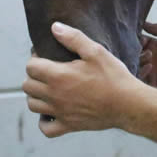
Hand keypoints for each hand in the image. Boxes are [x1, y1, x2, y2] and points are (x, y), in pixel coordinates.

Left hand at [23, 22, 141, 137]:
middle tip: (48, 71)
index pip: (30, 67)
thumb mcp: (95, 51)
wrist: (128, 104)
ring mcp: (60, 113)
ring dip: (36, 96)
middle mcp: (54, 96)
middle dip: (34, 76)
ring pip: (32, 105)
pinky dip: (44, 121)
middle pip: (28, 86)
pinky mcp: (68, 126)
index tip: (46, 56)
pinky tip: (52, 112)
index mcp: (58, 76)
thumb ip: (73, 38)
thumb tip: (54, 27)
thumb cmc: (113, 76)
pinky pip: (46, 128)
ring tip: (50, 89)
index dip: (35, 59)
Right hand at [138, 22, 156, 100]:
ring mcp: (150, 72)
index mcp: (156, 47)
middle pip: (134, 53)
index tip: (138, 36)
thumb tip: (144, 23)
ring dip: (138, 59)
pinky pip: (138, 79)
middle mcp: (151, 59)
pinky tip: (150, 67)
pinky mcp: (150, 85)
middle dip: (134, 49)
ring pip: (134, 65)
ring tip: (148, 56)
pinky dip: (140, 72)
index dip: (136, 38)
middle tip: (140, 47)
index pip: (139, 41)